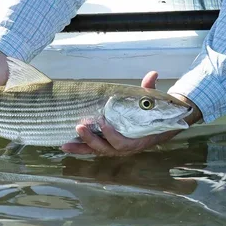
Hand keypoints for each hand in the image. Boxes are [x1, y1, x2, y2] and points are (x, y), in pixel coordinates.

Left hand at [62, 71, 200, 155]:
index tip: (102, 122)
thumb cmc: (153, 115)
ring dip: (81, 147)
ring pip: (97, 151)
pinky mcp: (108, 147)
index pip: (123, 143)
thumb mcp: (153, 102)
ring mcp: (116, 149)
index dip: (111, 135)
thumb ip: (150, 89)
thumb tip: (153, 74)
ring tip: (66, 143)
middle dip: (91, 139)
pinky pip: (93, 150)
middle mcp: (126, 147)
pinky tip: (66, 145)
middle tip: (80, 126)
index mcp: (138, 139)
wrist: (160, 127)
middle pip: (106, 149)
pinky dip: (80, 149)